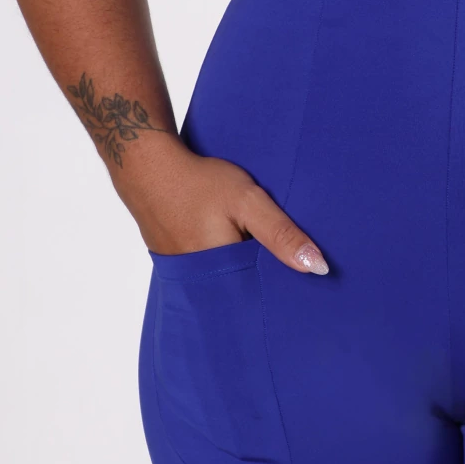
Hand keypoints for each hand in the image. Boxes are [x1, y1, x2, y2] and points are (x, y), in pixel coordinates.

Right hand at [129, 145, 328, 273]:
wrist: (146, 165)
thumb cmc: (199, 182)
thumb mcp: (248, 202)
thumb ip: (281, 234)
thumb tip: (318, 268)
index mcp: (222, 275)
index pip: (261, 297)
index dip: (282, 290)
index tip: (304, 287)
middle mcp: (200, 282)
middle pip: (243, 292)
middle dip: (263, 282)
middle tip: (288, 269)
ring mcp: (184, 273)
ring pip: (226, 280)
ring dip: (244, 271)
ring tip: (261, 254)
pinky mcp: (176, 261)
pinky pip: (209, 269)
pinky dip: (224, 260)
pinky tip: (232, 243)